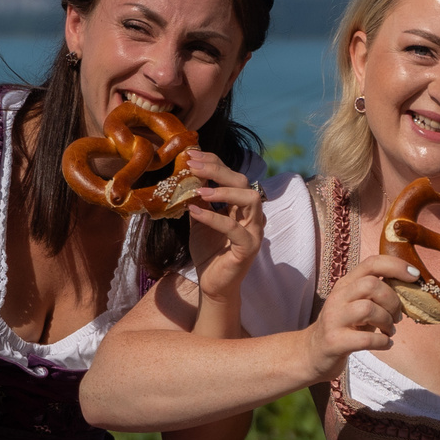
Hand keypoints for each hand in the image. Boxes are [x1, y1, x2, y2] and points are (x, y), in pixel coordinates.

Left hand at [182, 151, 265, 300]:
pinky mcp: (249, 247)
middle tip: (193, 165)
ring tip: (199, 189)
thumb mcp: (198, 220)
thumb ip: (197, 200)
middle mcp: (252, 215)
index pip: (233, 175)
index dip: (214, 161)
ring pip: (250, 199)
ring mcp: (254, 231)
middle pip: (243, 181)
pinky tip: (195, 212)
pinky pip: (234, 228)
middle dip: (217, 169)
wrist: (212, 285)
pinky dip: (214, 217)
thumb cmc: (208, 252)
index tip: (191, 155)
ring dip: (224, 190)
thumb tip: (184, 176)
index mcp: (241, 206)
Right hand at [302, 258, 410, 378]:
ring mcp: (334, 319)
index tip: (415, 276)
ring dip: (387, 321)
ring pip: (367, 309)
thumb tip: (410, 288)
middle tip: (397, 316)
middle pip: (371, 285)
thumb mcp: (357, 304)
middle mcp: (338, 297)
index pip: (371, 263)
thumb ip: (377, 294)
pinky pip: (366, 339)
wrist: (313, 353)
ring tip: (389, 331)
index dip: (396, 266)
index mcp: (346, 284)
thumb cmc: (344, 327)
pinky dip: (383, 342)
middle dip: (393, 301)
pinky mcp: (334, 341)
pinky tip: (385, 344)